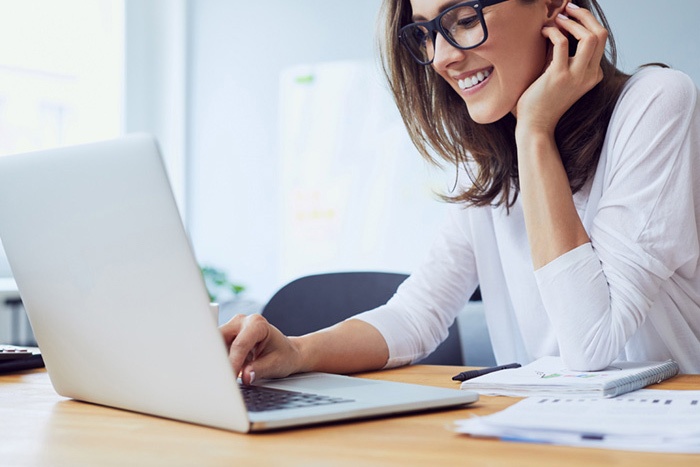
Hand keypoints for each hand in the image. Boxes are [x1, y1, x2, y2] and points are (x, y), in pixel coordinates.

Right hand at [219, 313, 302, 384]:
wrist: (286, 352)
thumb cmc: (283, 355)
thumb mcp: (275, 364)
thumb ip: (259, 370)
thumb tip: (244, 376)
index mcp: (257, 324)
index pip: (240, 344)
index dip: (233, 363)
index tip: (229, 378)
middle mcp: (242, 321)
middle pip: (220, 338)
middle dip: (218, 358)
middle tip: (218, 378)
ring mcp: (232, 327)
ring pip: (214, 343)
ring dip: (216, 360)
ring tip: (222, 377)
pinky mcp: (226, 336)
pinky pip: (215, 348)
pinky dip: (217, 361)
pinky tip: (222, 371)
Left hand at [515, 2, 607, 134]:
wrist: (535, 125)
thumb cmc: (542, 100)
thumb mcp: (559, 75)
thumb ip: (563, 55)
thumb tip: (560, 27)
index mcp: (593, 74)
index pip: (600, 40)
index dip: (587, 22)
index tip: (570, 15)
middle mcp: (589, 74)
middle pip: (601, 34)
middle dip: (585, 15)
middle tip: (568, 8)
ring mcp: (576, 76)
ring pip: (590, 36)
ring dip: (573, 22)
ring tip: (557, 18)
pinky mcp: (559, 76)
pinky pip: (561, 43)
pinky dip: (553, 32)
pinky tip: (543, 32)